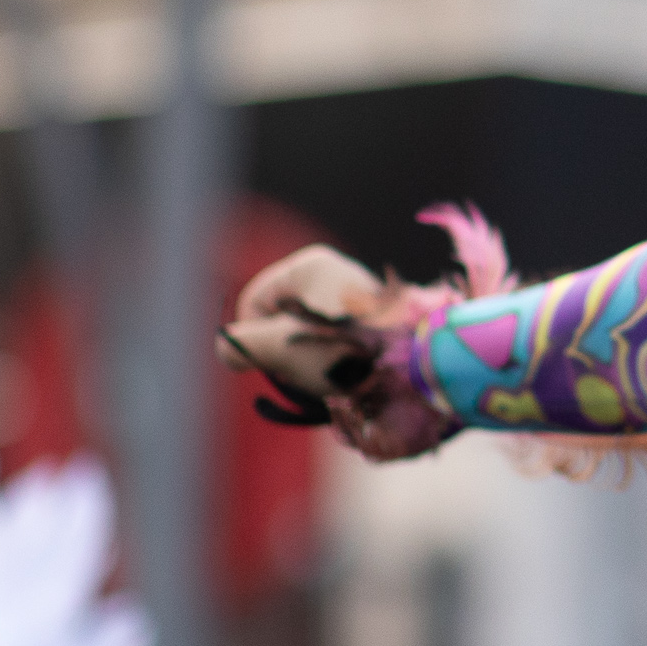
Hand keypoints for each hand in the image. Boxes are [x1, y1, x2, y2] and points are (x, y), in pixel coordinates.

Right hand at [220, 245, 450, 460]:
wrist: (419, 369)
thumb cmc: (346, 353)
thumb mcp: (277, 347)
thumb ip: (241, 344)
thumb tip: (228, 350)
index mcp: (312, 267)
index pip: (255, 303)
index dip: (255, 337)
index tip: (276, 361)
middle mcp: (339, 274)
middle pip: (285, 319)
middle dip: (288, 351)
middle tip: (307, 373)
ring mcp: (363, 298)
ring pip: (312, 336)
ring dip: (315, 363)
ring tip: (335, 378)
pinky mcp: (382, 325)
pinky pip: (342, 346)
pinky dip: (341, 366)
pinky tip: (355, 378)